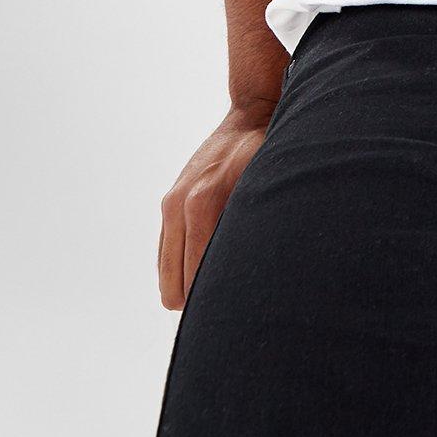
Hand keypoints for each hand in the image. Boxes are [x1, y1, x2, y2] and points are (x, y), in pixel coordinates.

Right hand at [157, 99, 275, 309]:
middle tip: (235, 308)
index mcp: (203, 203)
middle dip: (202, 303)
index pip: (195, 281)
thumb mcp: (270, 187)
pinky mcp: (168, 206)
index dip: (216, 306)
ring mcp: (170, 206)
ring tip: (225, 290)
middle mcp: (179, 206)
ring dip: (191, 288)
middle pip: (176, 289)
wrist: (252, 115)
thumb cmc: (269, 152)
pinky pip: (166, 259)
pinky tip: (211, 269)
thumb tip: (258, 279)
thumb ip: (256, 230)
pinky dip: (183, 271)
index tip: (235, 322)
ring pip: (167, 279)